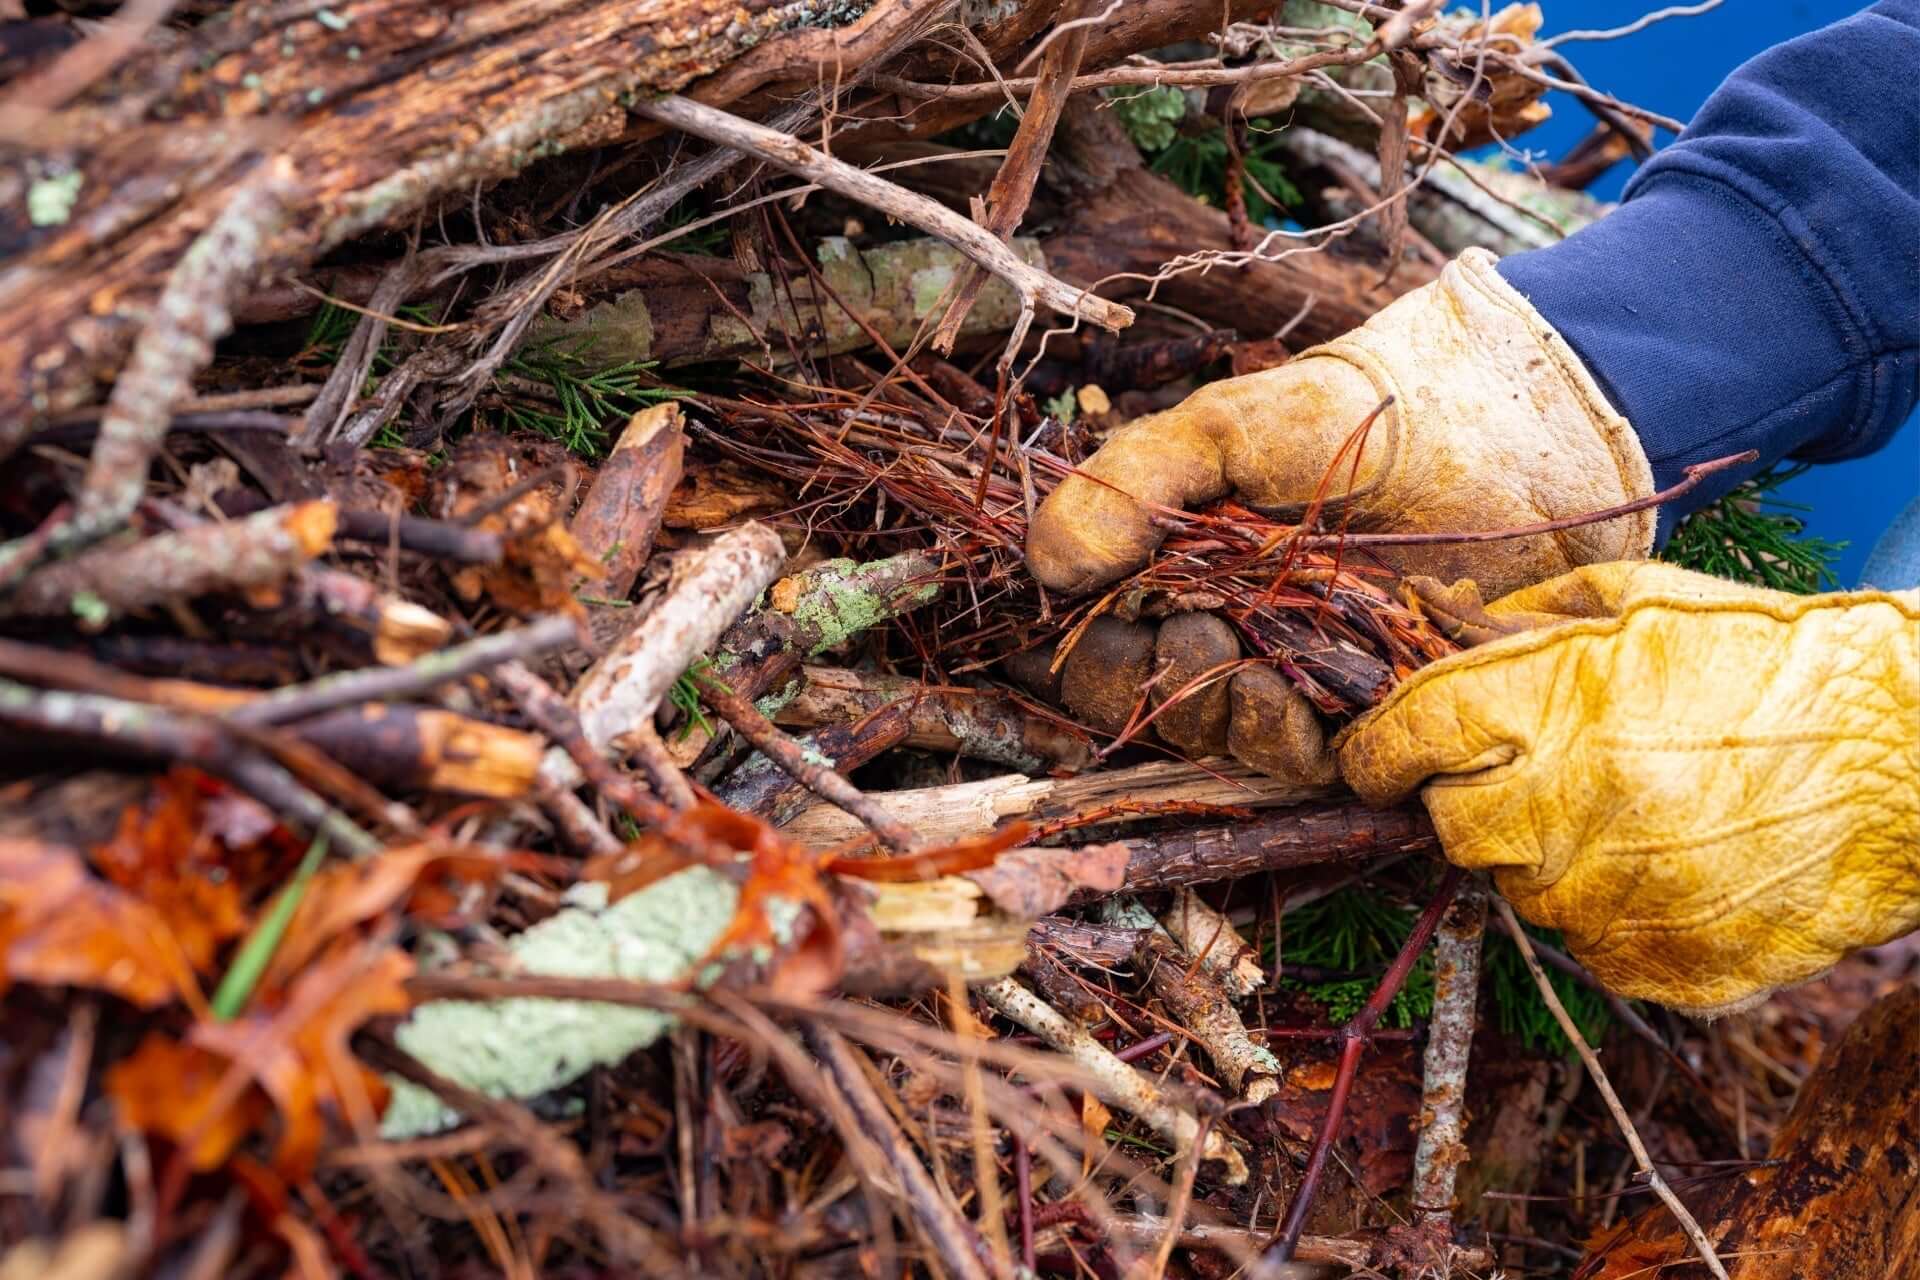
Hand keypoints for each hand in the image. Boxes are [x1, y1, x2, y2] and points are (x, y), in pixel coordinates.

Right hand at [1028, 249, 1657, 781]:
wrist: (1507, 431)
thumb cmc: (1358, 418)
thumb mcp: (1226, 427)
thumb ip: (1130, 484)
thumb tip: (1042, 564)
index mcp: (1171, 566)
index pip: (1090, 639)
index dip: (1082, 649)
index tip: (1102, 622)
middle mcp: (1222, 629)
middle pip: (1142, 704)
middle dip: (1151, 686)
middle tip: (1192, 638)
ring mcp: (1291, 676)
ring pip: (1216, 741)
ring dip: (1219, 717)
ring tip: (1251, 667)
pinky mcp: (1365, 716)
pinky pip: (1304, 766)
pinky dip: (1289, 743)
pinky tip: (1299, 697)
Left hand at [1338, 562, 1919, 1014]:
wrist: (1911, 758)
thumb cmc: (1773, 659)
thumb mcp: (1642, 598)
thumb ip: (1521, 618)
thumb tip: (1434, 628)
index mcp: (1557, 706)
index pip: (1405, 739)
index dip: (1376, 750)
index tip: (1378, 756)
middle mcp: (1574, 810)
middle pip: (1450, 827)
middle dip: (1468, 799)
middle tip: (1526, 775)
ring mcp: (1619, 901)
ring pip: (1518, 892)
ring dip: (1544, 855)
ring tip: (1626, 809)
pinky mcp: (1665, 968)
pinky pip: (1590, 948)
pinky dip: (1609, 911)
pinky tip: (1669, 861)